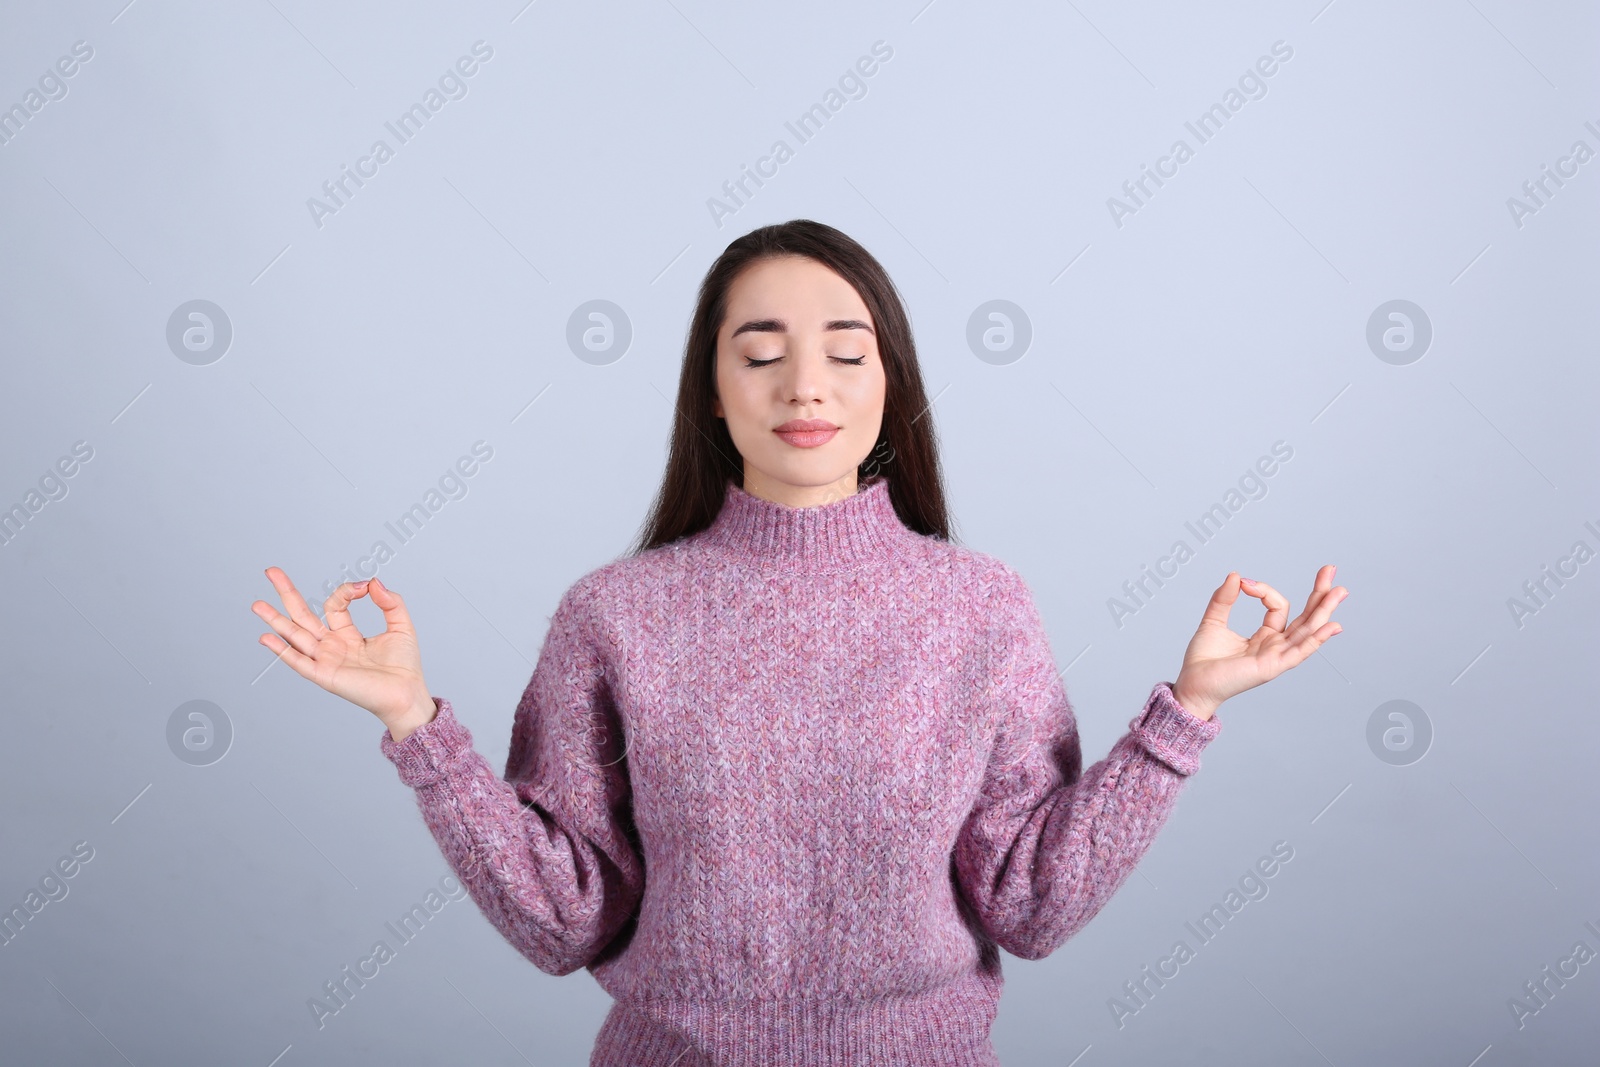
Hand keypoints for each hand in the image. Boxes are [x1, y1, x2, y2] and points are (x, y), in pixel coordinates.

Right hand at [251, 568, 435, 738]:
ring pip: (294, 636)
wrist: (407, 694)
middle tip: (271, 571)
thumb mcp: (401, 626)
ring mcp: (325, 660)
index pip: (334, 606)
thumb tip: (373, 581)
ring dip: (275, 620)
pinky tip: (266, 637)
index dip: (346, 591)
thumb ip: (390, 602)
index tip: (365, 586)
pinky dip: (281, 650)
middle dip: (287, 593)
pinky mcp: (324, 675)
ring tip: (257, 604)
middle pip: (302, 616)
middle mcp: (331, 646)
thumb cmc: (405, 666)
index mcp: (347, 634)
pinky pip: (298, 662)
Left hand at [1169, 566, 1346, 719]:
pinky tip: (1331, 625)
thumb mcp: (1213, 621)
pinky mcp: (1272, 667)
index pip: (1278, 607)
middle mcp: (1275, 646)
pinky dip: (1316, 639)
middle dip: (1319, 595)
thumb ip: (1224, 599)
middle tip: (1330, 570)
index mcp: (1264, 637)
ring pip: (1308, 631)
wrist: (1193, 683)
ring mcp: (1276, 657)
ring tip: (1340, 591)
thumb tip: (1236, 576)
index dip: (1265, 591)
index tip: (1245, 583)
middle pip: (1305, 618)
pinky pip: (1299, 652)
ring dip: (1325, 610)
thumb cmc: (1203, 660)